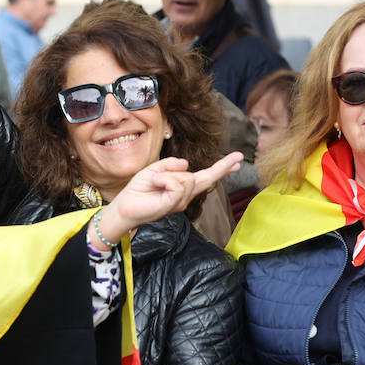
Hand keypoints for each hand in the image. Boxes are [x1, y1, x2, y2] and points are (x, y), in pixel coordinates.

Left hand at [92, 152, 243, 246]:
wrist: (124, 208)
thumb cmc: (137, 191)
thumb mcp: (154, 171)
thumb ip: (170, 165)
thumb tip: (187, 163)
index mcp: (182, 187)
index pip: (205, 176)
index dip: (222, 168)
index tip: (238, 161)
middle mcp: (185, 196)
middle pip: (208, 178)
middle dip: (223, 167)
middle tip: (240, 156)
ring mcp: (181, 202)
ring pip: (186, 177)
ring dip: (167, 174)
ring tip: (155, 182)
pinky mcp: (174, 204)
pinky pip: (176, 183)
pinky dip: (164, 178)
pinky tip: (156, 184)